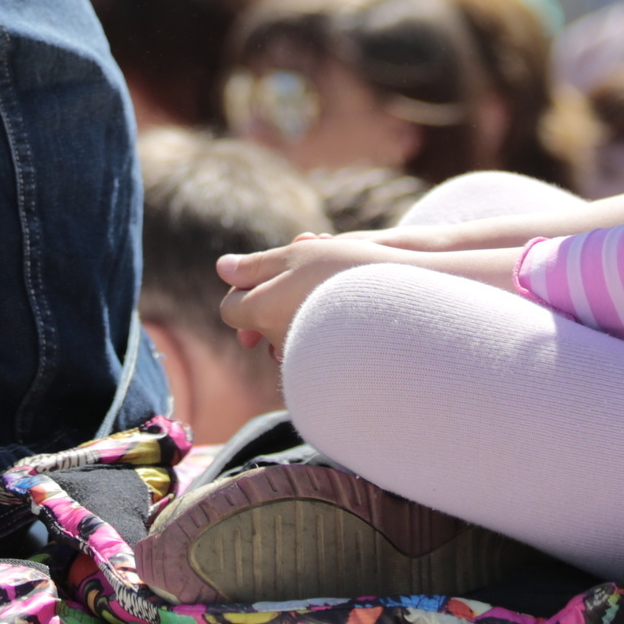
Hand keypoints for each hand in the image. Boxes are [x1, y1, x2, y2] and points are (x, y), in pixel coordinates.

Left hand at [218, 235, 405, 356]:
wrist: (401, 304)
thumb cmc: (346, 271)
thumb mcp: (297, 254)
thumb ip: (256, 264)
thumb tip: (222, 268)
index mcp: (261, 312)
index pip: (231, 308)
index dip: (244, 287)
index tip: (269, 275)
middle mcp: (277, 342)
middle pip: (260, 323)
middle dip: (274, 299)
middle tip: (304, 278)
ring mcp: (305, 359)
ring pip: (288, 335)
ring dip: (300, 312)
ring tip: (331, 287)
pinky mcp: (329, 369)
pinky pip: (315, 349)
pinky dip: (323, 330)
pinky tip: (345, 311)